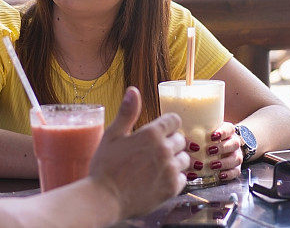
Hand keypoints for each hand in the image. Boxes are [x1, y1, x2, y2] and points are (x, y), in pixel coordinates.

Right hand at [88, 87, 189, 218]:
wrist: (104, 199)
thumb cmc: (105, 166)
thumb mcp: (112, 135)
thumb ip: (127, 112)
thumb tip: (133, 90)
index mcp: (151, 134)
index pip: (174, 120)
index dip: (166, 125)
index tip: (158, 131)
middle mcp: (165, 150)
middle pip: (180, 139)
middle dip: (169, 142)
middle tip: (152, 151)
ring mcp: (170, 170)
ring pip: (184, 159)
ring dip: (173, 160)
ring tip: (155, 166)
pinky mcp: (172, 188)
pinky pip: (182, 178)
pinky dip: (174, 178)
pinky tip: (158, 179)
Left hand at [204, 122, 241, 181]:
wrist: (225, 146)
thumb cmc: (210, 138)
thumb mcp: (206, 132)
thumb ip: (198, 132)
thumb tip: (180, 134)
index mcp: (228, 132)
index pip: (229, 129)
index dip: (222, 132)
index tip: (212, 136)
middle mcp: (234, 142)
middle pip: (234, 143)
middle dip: (222, 147)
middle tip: (209, 151)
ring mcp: (237, 155)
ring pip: (236, 158)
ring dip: (224, 162)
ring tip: (212, 165)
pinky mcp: (237, 167)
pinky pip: (236, 171)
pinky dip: (229, 174)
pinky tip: (220, 175)